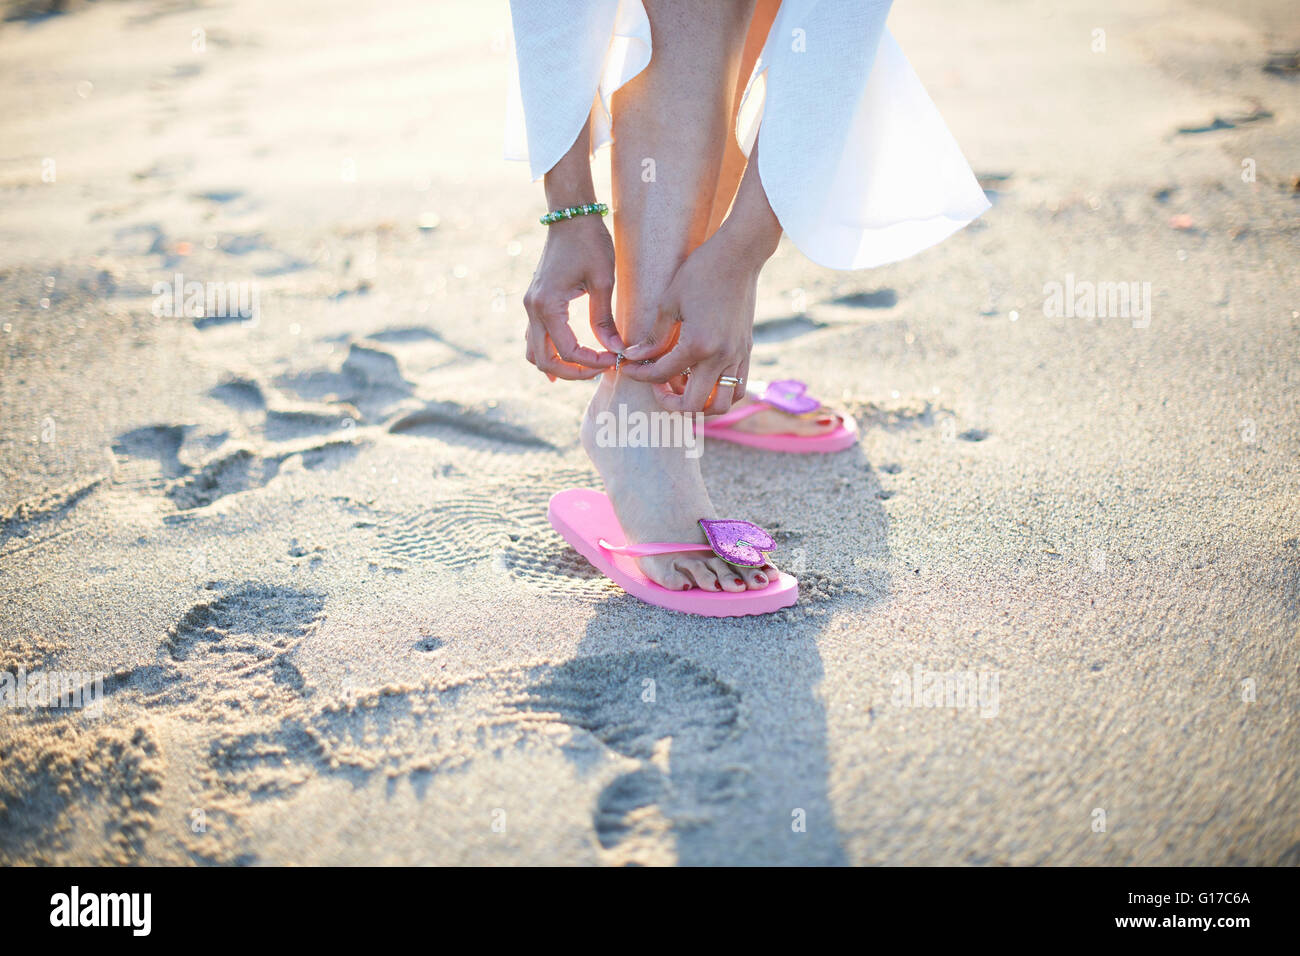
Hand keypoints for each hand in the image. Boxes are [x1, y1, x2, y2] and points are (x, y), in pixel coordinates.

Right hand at [523, 214, 623, 380]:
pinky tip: (567, 359)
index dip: (591, 363)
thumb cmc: (589, 242)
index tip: (614, 360)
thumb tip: (616, 350)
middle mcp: (533, 309)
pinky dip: (549, 352)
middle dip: (573, 371)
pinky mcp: (535, 302)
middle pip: (544, 359)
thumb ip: (604, 319)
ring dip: (557, 365)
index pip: (567, 351)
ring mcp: (530, 306)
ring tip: (584, 370)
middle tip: (600, 371)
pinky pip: (534, 337)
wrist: (570, 216)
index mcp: (548, 304)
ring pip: (533, 352)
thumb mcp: (602, 280)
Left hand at [619, 228, 760, 412]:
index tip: (628, 368)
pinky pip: (737, 388)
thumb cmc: (701, 271)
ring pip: (721, 405)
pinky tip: (703, 381)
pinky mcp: (746, 351)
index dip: (640, 375)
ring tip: (683, 391)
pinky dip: (720, 394)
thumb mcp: (669, 302)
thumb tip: (634, 357)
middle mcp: (720, 357)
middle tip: (656, 388)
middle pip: (693, 404)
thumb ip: (653, 336)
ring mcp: (737, 357)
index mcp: (698, 345)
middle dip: (670, 403)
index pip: (662, 375)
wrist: (739, 255)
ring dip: (700, 407)